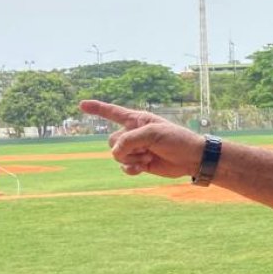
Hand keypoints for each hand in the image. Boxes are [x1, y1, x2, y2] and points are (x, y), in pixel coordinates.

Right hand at [79, 100, 203, 177]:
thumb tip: (115, 152)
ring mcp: (136, 149)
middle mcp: (133, 133)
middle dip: (126, 147)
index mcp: (137, 119)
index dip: (96, 108)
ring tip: (149, 156)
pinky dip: (131, 169)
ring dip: (131, 158)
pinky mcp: (139, 163)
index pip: (112, 112)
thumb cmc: (176, 140)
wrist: (191, 158)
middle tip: (146, 148)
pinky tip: (144, 167)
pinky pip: (123, 167)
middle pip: (112, 140)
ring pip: (116, 155)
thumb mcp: (153, 134)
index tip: (81, 104)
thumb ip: (130, 139)